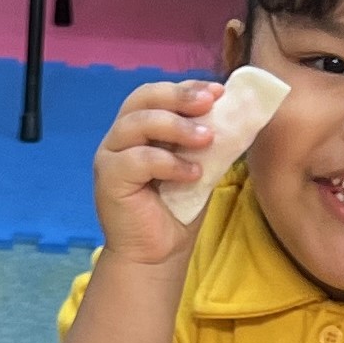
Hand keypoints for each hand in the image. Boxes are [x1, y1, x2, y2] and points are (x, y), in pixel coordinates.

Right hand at [88, 79, 224, 265]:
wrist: (157, 255)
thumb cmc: (176, 210)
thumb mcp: (198, 165)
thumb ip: (205, 139)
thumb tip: (236, 112)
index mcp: (139, 128)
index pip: (158, 94)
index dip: (186, 88)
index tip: (218, 91)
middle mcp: (120, 136)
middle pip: (143, 98)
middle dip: (179, 96)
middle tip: (210, 103)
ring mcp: (109, 155)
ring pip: (138, 123)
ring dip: (177, 127)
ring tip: (207, 139)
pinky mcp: (107, 178)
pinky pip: (138, 159)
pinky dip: (169, 163)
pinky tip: (192, 174)